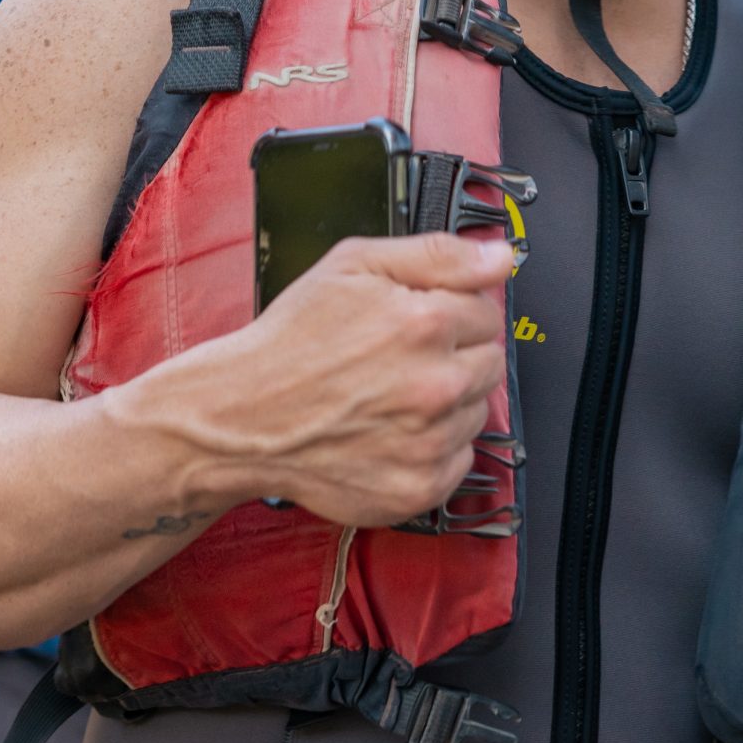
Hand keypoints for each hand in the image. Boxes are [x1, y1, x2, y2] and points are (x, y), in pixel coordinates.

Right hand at [200, 233, 511, 526]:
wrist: (242, 417)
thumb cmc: (291, 342)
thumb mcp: (354, 265)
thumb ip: (438, 255)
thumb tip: (500, 256)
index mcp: (425, 323)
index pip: (487, 312)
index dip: (452, 312)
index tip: (417, 322)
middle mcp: (435, 385)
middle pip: (490, 363)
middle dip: (455, 356)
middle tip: (400, 359)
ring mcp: (429, 441)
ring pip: (477, 411)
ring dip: (446, 403)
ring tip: (389, 396)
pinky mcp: (419, 487)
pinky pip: (460, 459)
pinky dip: (434, 447)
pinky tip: (391, 431)